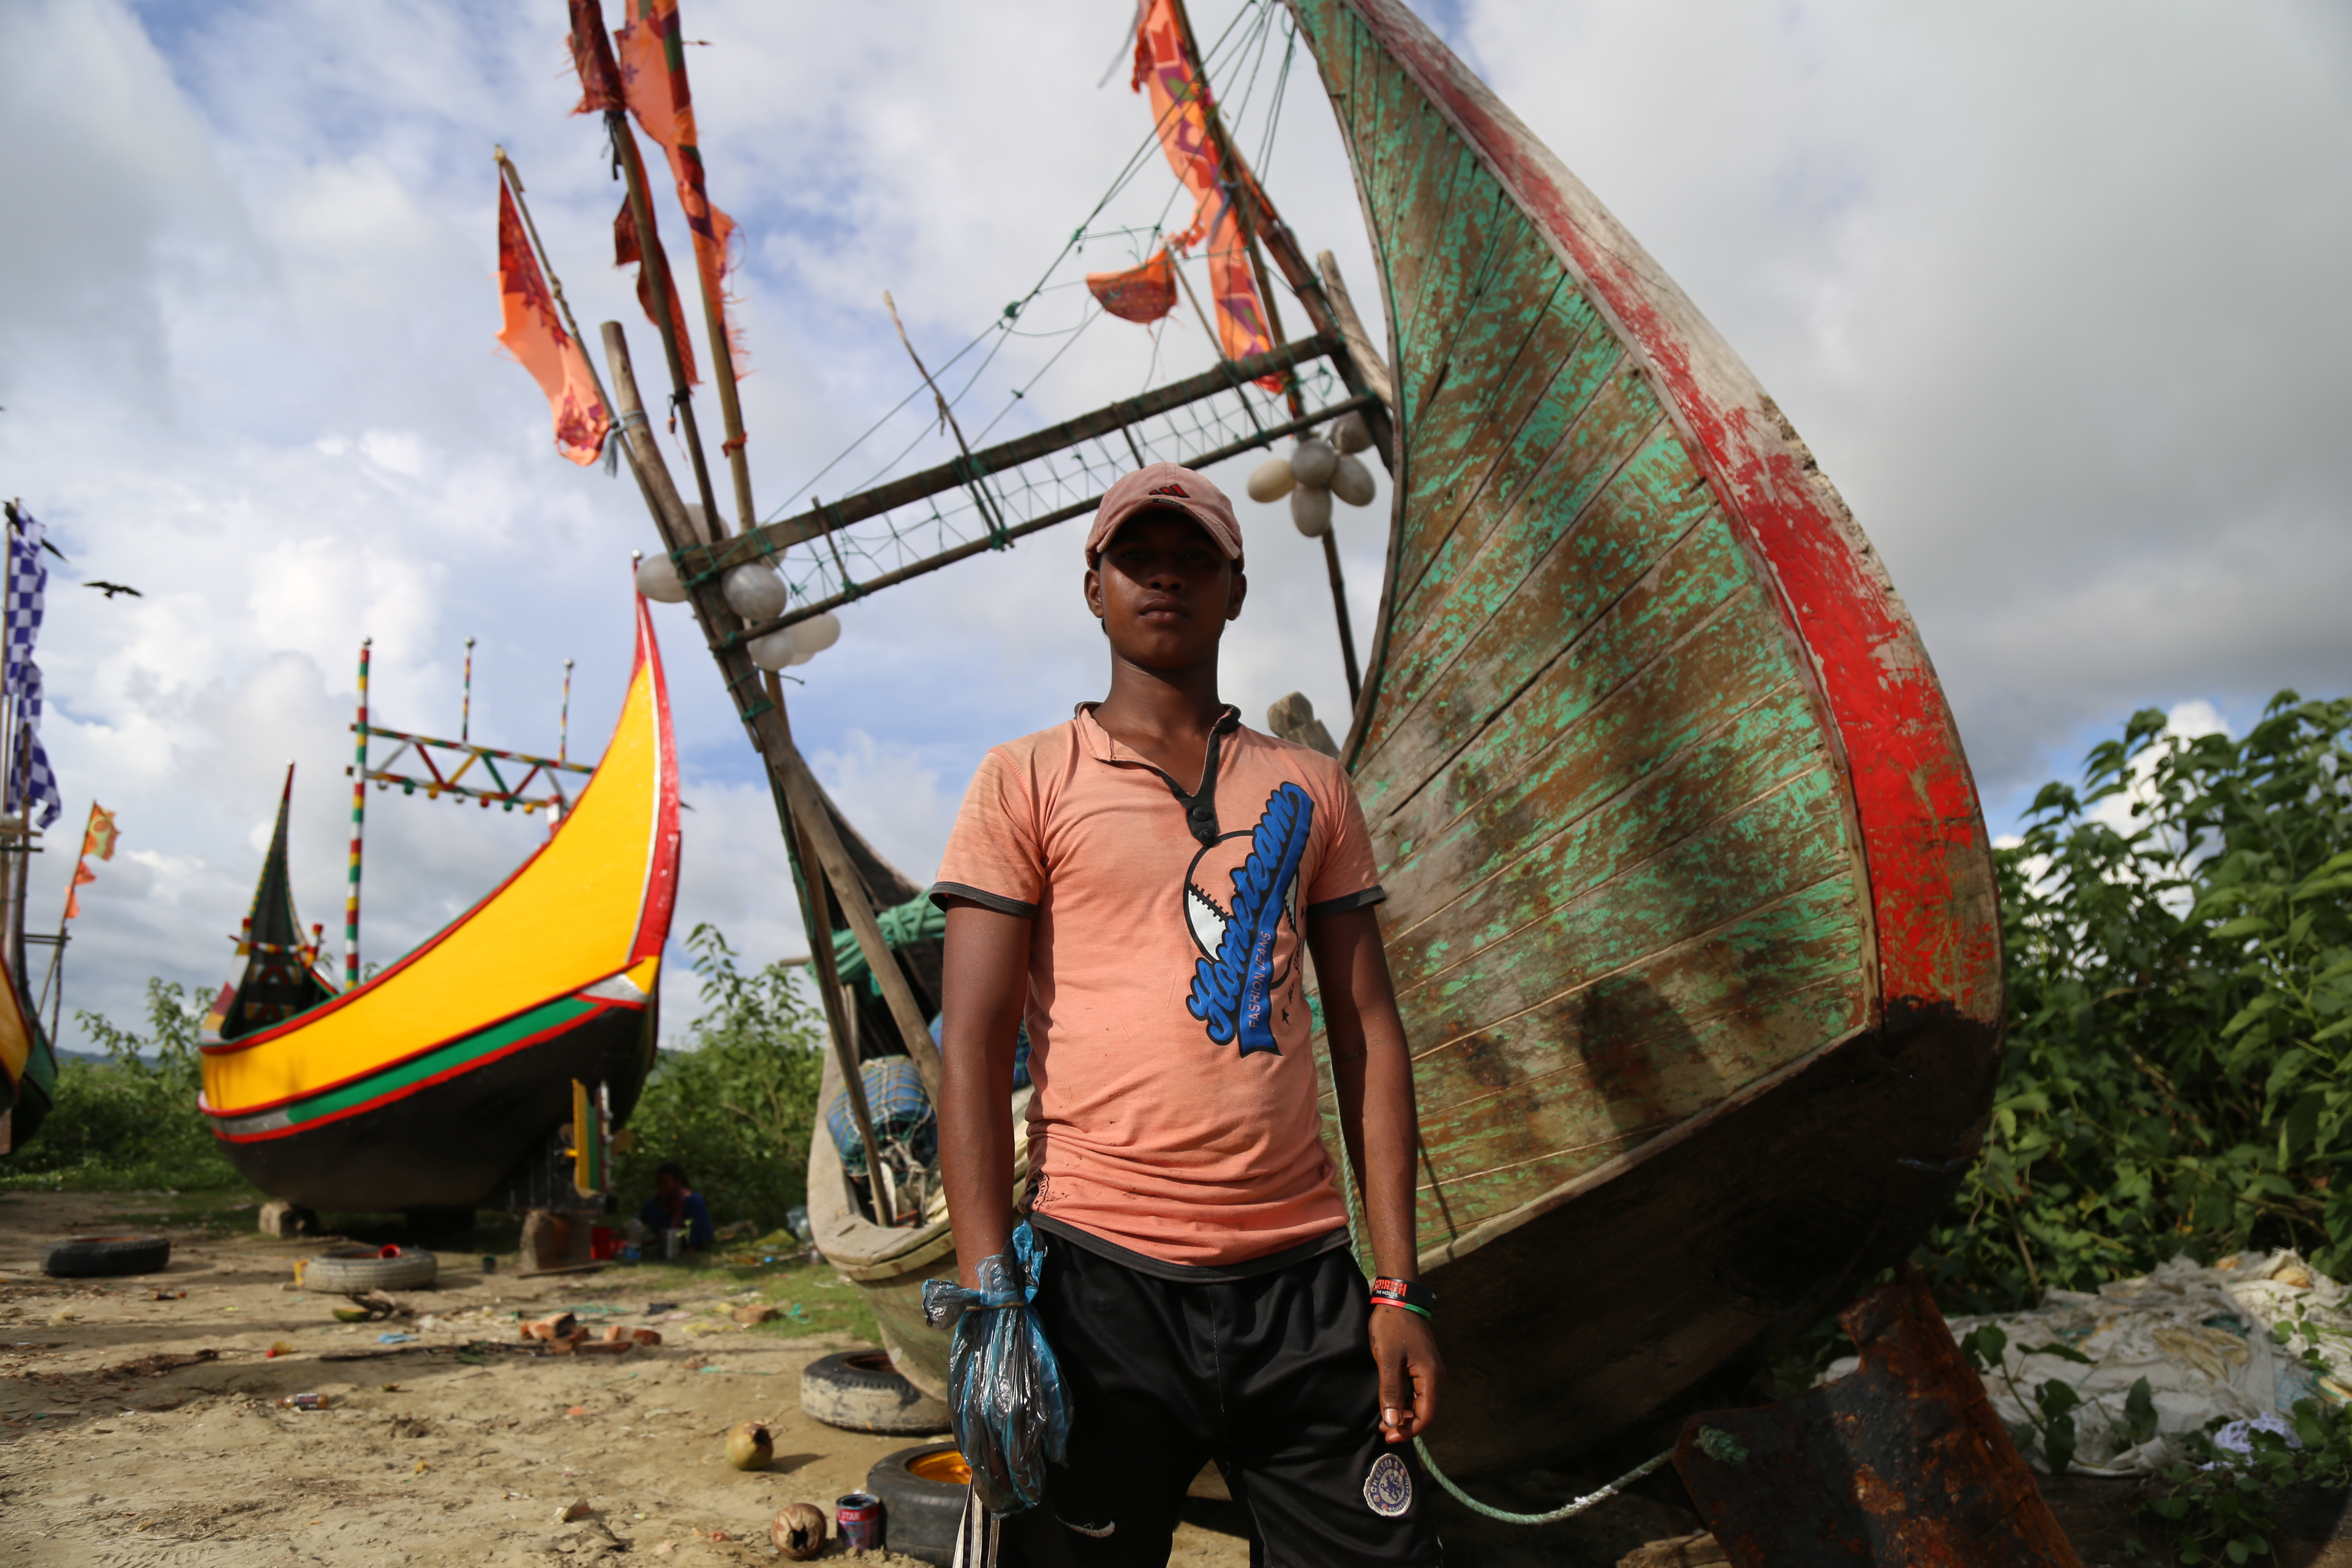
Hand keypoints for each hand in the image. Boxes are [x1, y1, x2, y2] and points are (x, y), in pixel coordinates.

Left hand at [1368, 1305, 1441, 1443]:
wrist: (1398, 1299)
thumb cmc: (1392, 1327)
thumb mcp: (1387, 1359)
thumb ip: (1390, 1391)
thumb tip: (1391, 1421)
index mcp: (1431, 1376)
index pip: (1426, 1415)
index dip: (1409, 1430)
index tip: (1388, 1436)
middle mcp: (1436, 1376)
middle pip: (1425, 1411)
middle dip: (1405, 1424)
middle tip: (1382, 1430)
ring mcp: (1430, 1370)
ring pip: (1421, 1402)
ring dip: (1404, 1413)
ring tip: (1383, 1419)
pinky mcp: (1422, 1365)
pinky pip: (1417, 1390)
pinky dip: (1404, 1400)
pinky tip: (1389, 1402)